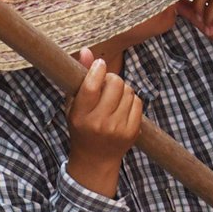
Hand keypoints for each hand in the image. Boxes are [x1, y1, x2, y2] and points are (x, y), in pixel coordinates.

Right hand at [67, 49, 142, 195]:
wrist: (95, 160)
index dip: (98, 69)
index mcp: (80, 116)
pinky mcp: (132, 131)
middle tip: (107, 86)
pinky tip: (122, 109)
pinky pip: (138, 102)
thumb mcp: (74, 105)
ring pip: (128, 91)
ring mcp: (117, 129)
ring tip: (113, 100)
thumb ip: (80, 77)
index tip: (100, 65)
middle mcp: (99, 123)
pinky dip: (131, 101)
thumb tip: (87, 51)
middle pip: (115, 83)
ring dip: (122, 90)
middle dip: (112, 79)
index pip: (92, 86)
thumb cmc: (82, 127)